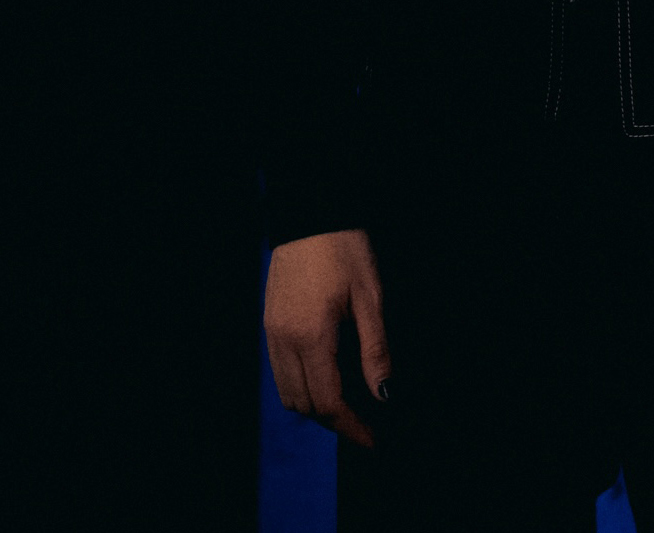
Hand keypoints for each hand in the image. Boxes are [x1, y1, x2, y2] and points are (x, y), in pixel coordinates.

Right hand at [264, 228, 390, 447]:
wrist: (311, 213)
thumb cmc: (346, 249)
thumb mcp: (370, 296)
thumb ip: (375, 349)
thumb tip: (384, 395)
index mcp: (313, 336)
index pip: (329, 400)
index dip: (352, 427)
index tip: (374, 440)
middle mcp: (285, 341)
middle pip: (305, 403)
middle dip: (335, 421)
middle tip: (366, 425)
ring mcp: (272, 333)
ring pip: (288, 393)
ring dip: (316, 407)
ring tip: (348, 406)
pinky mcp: (269, 323)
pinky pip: (280, 372)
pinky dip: (301, 386)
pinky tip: (325, 379)